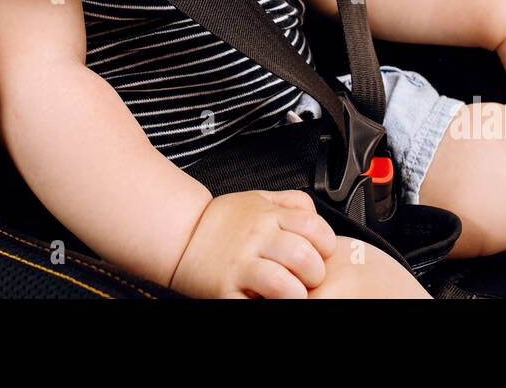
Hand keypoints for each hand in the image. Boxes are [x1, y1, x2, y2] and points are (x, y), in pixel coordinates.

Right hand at [168, 190, 338, 298]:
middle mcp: (256, 238)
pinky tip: (266, 300)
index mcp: (268, 216)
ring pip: (283, 283)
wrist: (180, 234)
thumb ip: (289, 203)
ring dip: (295, 294)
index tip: (322, 254)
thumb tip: (316, 215)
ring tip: (291, 294)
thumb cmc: (221, 221)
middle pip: (303, 256)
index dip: (326, 244)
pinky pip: (253, 304)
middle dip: (315, 274)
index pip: (314, 227)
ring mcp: (240, 264)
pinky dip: (266, 305)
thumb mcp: (257, 199)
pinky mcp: (225, 289)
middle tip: (308, 279)